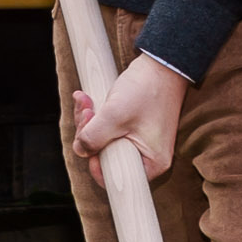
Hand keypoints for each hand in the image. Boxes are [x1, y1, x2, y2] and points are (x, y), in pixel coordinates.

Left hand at [70, 52, 184, 180]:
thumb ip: (93, 137)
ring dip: (89, 122)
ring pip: (104, 141)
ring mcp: (139, 141)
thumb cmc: (146, 90)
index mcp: (151, 162)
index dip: (96, 164)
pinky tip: (87, 99)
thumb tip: (80, 150)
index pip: (117, 178)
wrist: (161, 63)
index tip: (88, 143)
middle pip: (106, 157)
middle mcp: (147, 156)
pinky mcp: (132, 128)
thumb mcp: (115, 115)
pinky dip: (96, 116)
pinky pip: (108, 129)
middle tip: (85, 111)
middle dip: (88, 134)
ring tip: (85, 100)